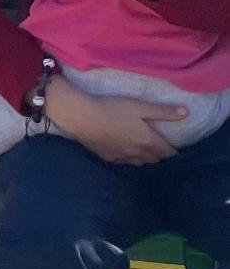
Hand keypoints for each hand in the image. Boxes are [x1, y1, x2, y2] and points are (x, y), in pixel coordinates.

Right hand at [45, 79, 185, 165]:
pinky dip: (129, 158)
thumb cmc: (112, 108)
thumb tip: (187, 113)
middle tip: (161, 147)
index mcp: (149, 141)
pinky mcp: (108, 157)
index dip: (173, 150)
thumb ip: (163, 111)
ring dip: (146, 158)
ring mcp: (122, 156)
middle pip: (155, 158)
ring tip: (146, 151)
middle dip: (160, 154)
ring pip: (140, 162)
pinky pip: (124, 162)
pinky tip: (126, 153)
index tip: (176, 148)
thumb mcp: (139, 106)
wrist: (82, 117)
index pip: (167, 151)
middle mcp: (138, 152)